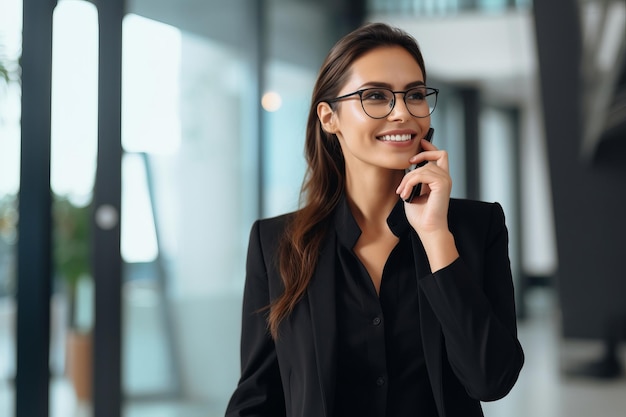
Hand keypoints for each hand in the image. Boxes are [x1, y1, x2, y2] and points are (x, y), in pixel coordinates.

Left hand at [396, 139, 457, 269]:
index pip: (439, 156)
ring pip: (424, 167)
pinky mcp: (442, 185)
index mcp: (439, 180)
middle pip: (435, 156)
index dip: (429, 148)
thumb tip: (405, 169)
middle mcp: (444, 178)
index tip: (418, 147)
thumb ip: (412, 180)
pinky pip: (423, 174)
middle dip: (418, 159)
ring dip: (408, 179)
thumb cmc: (421, 216)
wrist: (428, 230)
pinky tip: (407, 194)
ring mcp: (445, 181)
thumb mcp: (412, 193)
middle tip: (407, 170)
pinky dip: (411, 182)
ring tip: (403, 192)